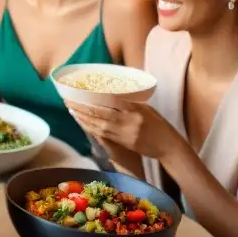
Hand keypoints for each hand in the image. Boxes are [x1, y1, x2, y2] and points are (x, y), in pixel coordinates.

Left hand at [65, 98, 180, 159]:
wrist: (168, 146)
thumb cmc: (159, 125)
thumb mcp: (147, 109)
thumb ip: (130, 103)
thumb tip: (112, 94)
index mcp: (135, 108)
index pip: (111, 99)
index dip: (94, 96)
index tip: (82, 90)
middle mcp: (128, 119)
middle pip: (100, 111)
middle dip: (82, 106)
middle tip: (68, 100)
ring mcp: (124, 132)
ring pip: (98, 124)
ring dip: (82, 117)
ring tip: (70, 109)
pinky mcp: (122, 142)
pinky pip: (102, 134)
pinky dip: (90, 127)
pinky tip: (81, 122)